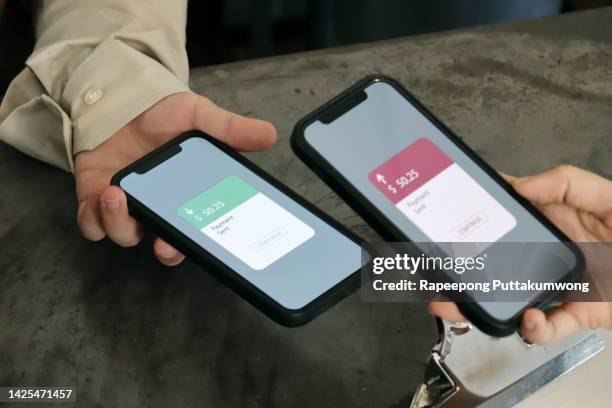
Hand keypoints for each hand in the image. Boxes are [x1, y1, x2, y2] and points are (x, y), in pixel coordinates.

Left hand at [74, 92, 276, 264]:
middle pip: (165, 243)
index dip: (203, 243)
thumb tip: (269, 135)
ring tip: (120, 196)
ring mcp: (127, 206)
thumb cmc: (162, 113)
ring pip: (126, 235)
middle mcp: (158, 207)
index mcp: (186, 196)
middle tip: (166, 246)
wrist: (121, 98)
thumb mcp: (200, 116)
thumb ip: (231, 129)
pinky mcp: (94, 198)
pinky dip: (94, 217)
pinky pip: (92, 223)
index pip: (198, 229)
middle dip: (167, 250)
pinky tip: (104, 195)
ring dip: (122, 224)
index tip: (211, 246)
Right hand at [430, 165, 611, 343]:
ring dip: (482, 302)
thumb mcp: (609, 195)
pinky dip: (534, 328)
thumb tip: (521, 182)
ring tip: (457, 302)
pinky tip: (528, 319)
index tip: (450, 218)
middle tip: (438, 271)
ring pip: (511, 297)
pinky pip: (550, 327)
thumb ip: (566, 181)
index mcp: (554, 221)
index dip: (475, 218)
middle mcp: (549, 254)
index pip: (505, 218)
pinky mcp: (580, 314)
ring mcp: (561, 285)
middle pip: (498, 263)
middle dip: (464, 269)